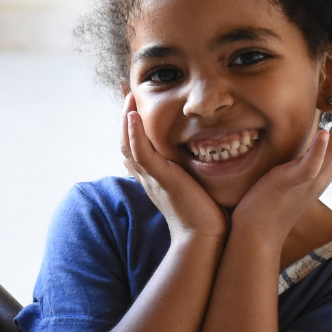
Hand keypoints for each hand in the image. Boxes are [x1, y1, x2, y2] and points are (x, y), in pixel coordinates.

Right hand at [118, 95, 226, 243]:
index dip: (131, 129)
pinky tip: (135, 114)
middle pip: (126, 143)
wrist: (206, 237)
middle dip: (125, 118)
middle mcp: (149, 176)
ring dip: (127, 119)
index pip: (136, 149)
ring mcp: (153, 177)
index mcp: (156, 178)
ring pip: (128, 144)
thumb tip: (206, 158)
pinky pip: (141, 153)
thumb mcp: (195, 188)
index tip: (133, 107)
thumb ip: (194, 173)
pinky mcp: (161, 179)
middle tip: (127, 94)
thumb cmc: (206, 215)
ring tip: (129, 97)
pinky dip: (135, 133)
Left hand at [230, 88, 331, 240]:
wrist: (256, 235)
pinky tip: (322, 131)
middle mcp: (321, 177)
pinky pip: (309, 167)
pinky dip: (317, 150)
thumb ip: (299, 163)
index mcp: (320, 174)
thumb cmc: (267, 207)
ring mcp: (308, 182)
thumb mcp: (289, 179)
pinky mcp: (291, 185)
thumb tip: (299, 146)